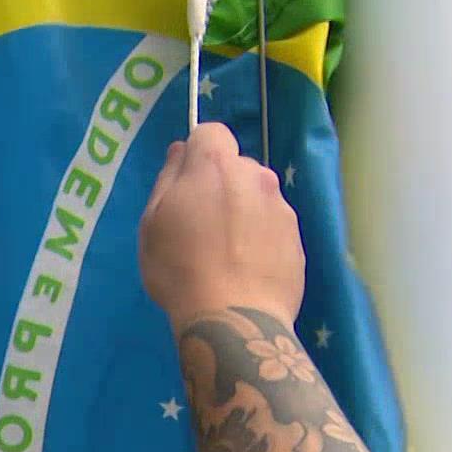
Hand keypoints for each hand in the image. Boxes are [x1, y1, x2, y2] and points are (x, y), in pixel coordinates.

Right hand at [138, 122, 304, 328]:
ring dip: (244, 211)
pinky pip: (274, 226)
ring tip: (228, 254)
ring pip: (258, 196)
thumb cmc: (180, 269)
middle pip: (236, 166)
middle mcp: (256, 176)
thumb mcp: (152, 223)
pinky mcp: (298, 238)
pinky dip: (262, 239)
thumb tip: (180, 151)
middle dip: (221, 184)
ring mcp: (282, 207)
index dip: (197, 153)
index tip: (186, 184)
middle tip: (203, 226)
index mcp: (215, 165)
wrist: (233, 319)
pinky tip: (247, 270)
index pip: (211, 132)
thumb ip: (167, 178)